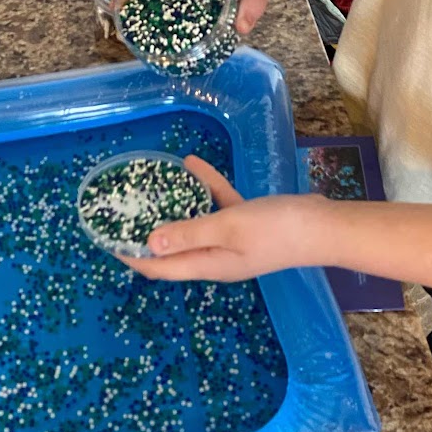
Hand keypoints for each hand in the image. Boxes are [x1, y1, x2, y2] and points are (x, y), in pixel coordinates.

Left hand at [123, 156, 337, 280]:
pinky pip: (218, 205)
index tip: (107, 243)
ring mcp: (233, 240)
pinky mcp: (248, 222)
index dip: (133, 258)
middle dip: (146, 235)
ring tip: (150, 188)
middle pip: (172, 248)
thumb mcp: (228, 227)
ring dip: (174, 208)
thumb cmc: (276, 229)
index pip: (160, 267)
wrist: (324, 225)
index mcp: (209, 264)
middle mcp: (217, 257)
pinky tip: (192, 164)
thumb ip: (189, 233)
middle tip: (122, 215)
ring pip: (194, 224)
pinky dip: (205, 188)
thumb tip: (150, 243)